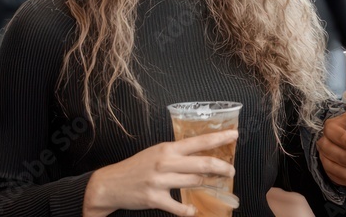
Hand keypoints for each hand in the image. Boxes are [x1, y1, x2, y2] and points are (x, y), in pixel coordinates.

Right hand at [83, 130, 236, 216]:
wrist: (111, 184)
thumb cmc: (136, 167)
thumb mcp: (156, 153)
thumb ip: (177, 154)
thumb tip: (201, 155)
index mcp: (167, 148)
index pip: (199, 141)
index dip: (219, 138)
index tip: (235, 135)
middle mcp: (165, 162)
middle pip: (202, 164)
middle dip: (222, 168)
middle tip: (232, 171)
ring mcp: (160, 181)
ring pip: (194, 182)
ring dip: (207, 184)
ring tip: (214, 184)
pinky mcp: (154, 198)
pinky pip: (179, 207)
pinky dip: (188, 210)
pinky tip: (193, 210)